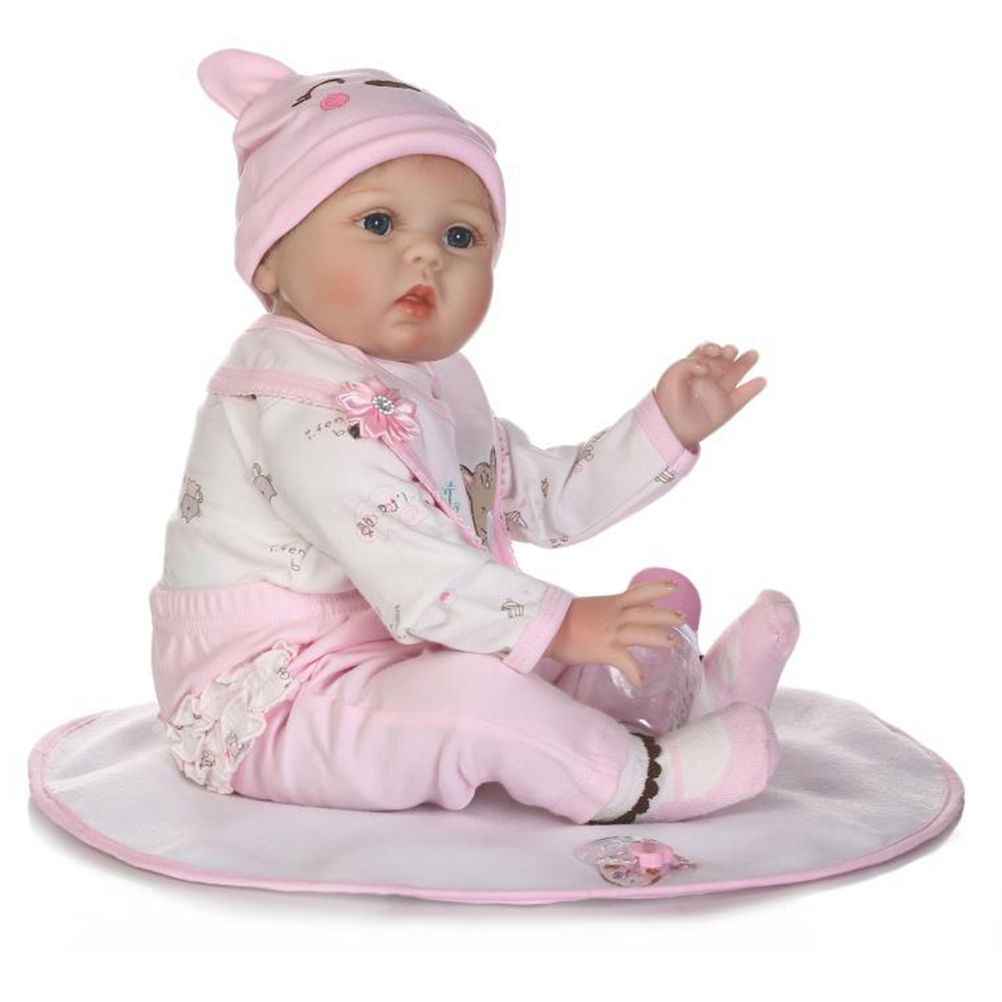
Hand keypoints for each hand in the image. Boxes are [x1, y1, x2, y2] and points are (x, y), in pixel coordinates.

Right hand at [543, 580, 685, 686]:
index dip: (658, 588)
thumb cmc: (557, 619)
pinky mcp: (606, 650)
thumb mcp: (584, 609)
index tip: (673, 586)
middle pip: (647, 612)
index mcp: (610, 603)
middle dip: (666, 615)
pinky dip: (636, 673)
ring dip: (660, 638)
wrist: (544, 625)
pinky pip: (627, 663)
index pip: (639, 592)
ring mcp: (612, 632)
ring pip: (643, 632)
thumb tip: (600, 619)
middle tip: (683, 618)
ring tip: (673, 644)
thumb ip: (599, 613)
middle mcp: (615, 615)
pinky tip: (641, 681)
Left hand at [654, 342, 765, 450]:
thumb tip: (707, 367)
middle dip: (730, 351)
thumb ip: (688, 363)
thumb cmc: (667, 399)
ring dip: (746, 362)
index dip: (712, 347)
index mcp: (692, 368)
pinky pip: (743, 396)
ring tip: (754, 354)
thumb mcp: (672, 374)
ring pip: (736, 373)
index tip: (713, 352)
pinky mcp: (726, 408)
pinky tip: (761, 380)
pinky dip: (753, 388)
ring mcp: (717, 392)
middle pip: (724, 359)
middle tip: (730, 352)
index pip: (707, 351)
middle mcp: (707, 378)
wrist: (670, 426)